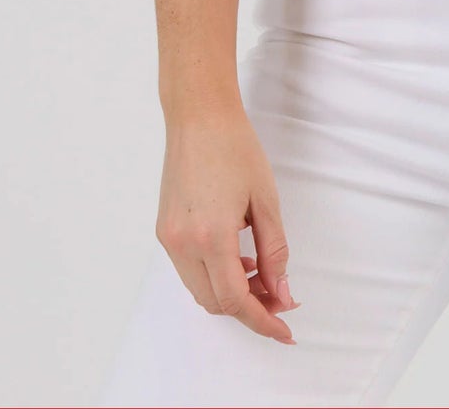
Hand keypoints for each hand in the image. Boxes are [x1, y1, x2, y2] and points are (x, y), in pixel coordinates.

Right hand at [155, 106, 301, 341]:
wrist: (199, 116)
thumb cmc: (235, 149)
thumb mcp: (266, 200)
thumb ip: (275, 251)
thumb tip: (281, 292)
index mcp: (211, 237)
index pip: (236, 300)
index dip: (262, 320)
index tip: (285, 330)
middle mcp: (182, 244)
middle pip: (216, 302)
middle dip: (250, 307)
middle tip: (280, 296)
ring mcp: (168, 239)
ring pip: (200, 290)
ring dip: (231, 291)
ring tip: (261, 271)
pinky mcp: (163, 230)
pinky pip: (189, 270)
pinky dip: (214, 274)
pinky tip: (238, 255)